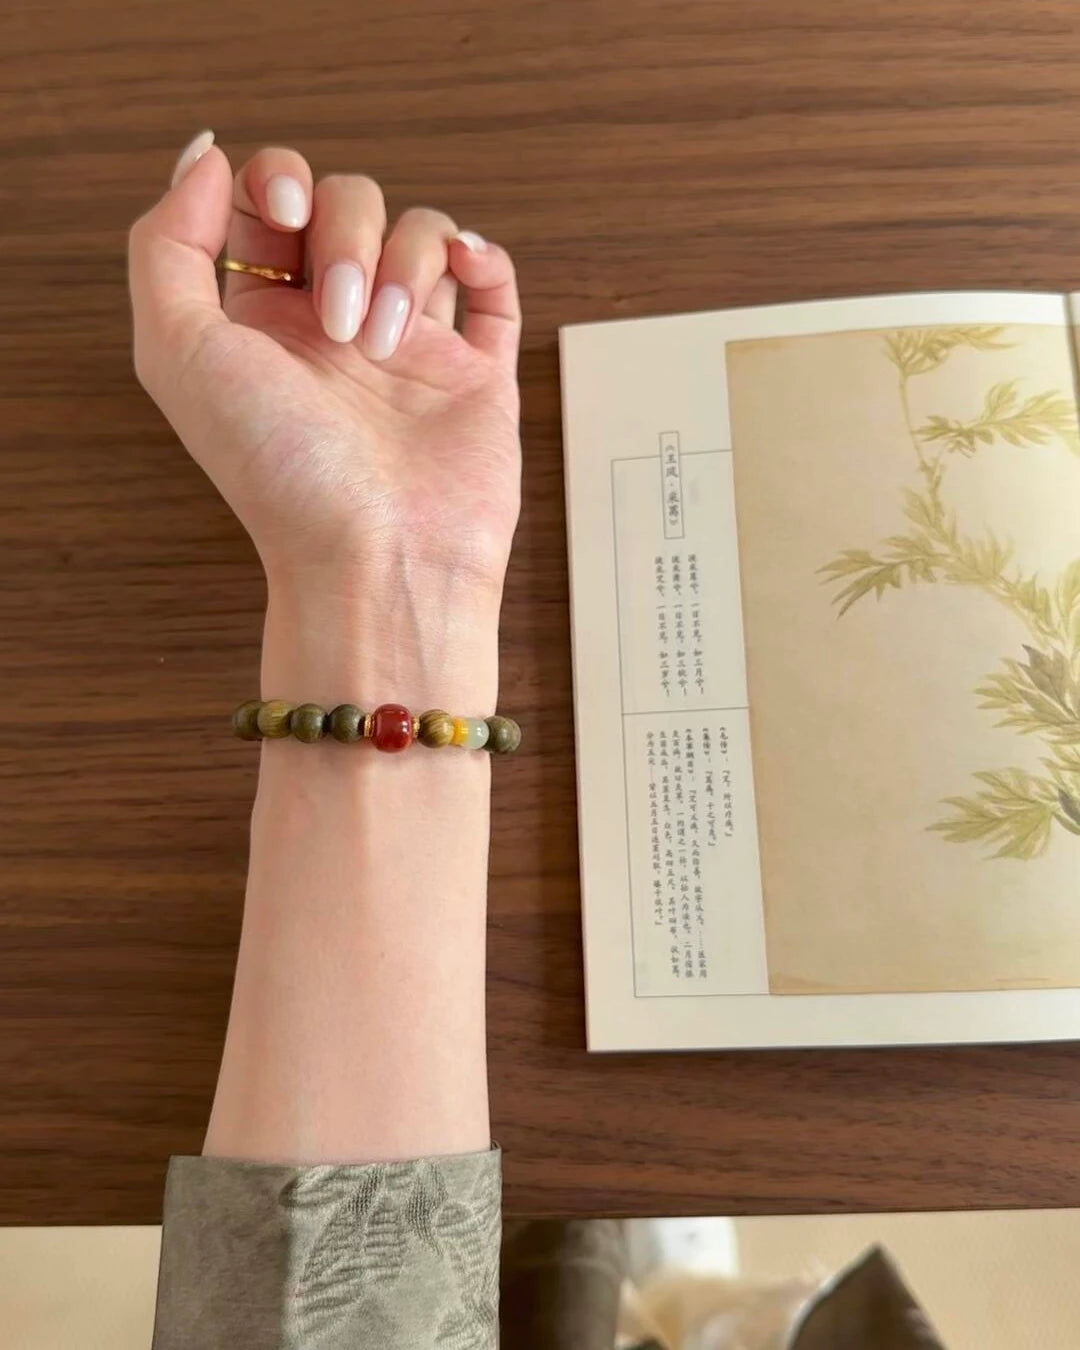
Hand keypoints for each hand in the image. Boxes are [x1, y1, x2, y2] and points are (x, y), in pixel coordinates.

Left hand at [128, 134, 521, 626]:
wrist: (380, 560)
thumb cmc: (282, 478)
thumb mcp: (178, 355)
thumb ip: (167, 244)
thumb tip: (207, 158)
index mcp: (260, 325)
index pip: (267, 205)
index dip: (275, 184)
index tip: (283, 218)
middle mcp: (334, 330)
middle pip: (347, 204)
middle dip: (346, 237)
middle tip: (341, 324)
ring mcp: (410, 348)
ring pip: (419, 233)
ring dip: (405, 265)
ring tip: (389, 346)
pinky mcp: (475, 373)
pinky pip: (492, 285)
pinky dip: (484, 255)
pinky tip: (464, 267)